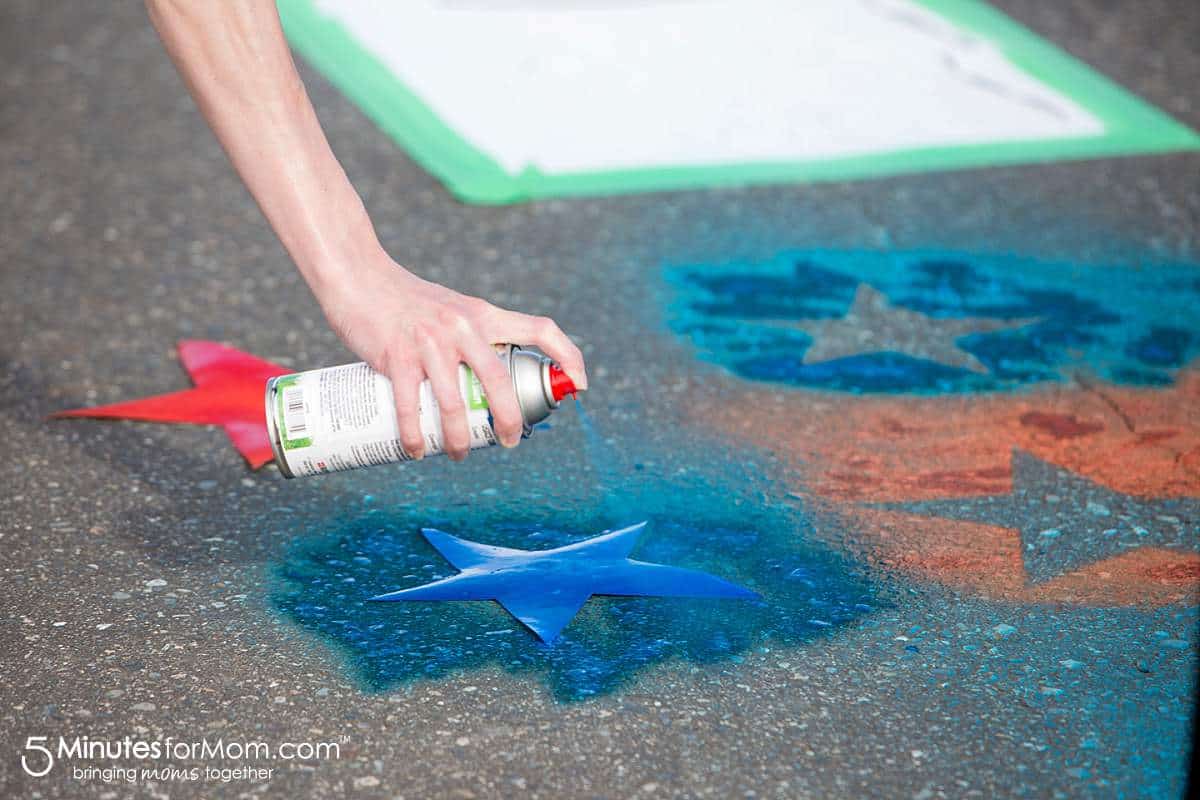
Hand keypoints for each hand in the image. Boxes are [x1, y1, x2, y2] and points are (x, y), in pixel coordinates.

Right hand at [313, 245, 586, 460]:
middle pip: (500, 380)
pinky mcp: (396, 355)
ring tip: (458, 455)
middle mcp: (463, 326)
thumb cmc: (404, 299)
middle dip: (510, 419)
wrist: (357, 274)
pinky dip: (415, 435)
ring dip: (459, 439)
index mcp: (483, 314)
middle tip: (508, 441)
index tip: (581, 383)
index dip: (568, 355)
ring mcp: (430, 342)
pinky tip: (417, 450)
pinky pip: (409, 406)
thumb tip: (488, 382)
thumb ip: (472, 336)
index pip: (540, 328)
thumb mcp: (452, 309)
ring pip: (455, 402)